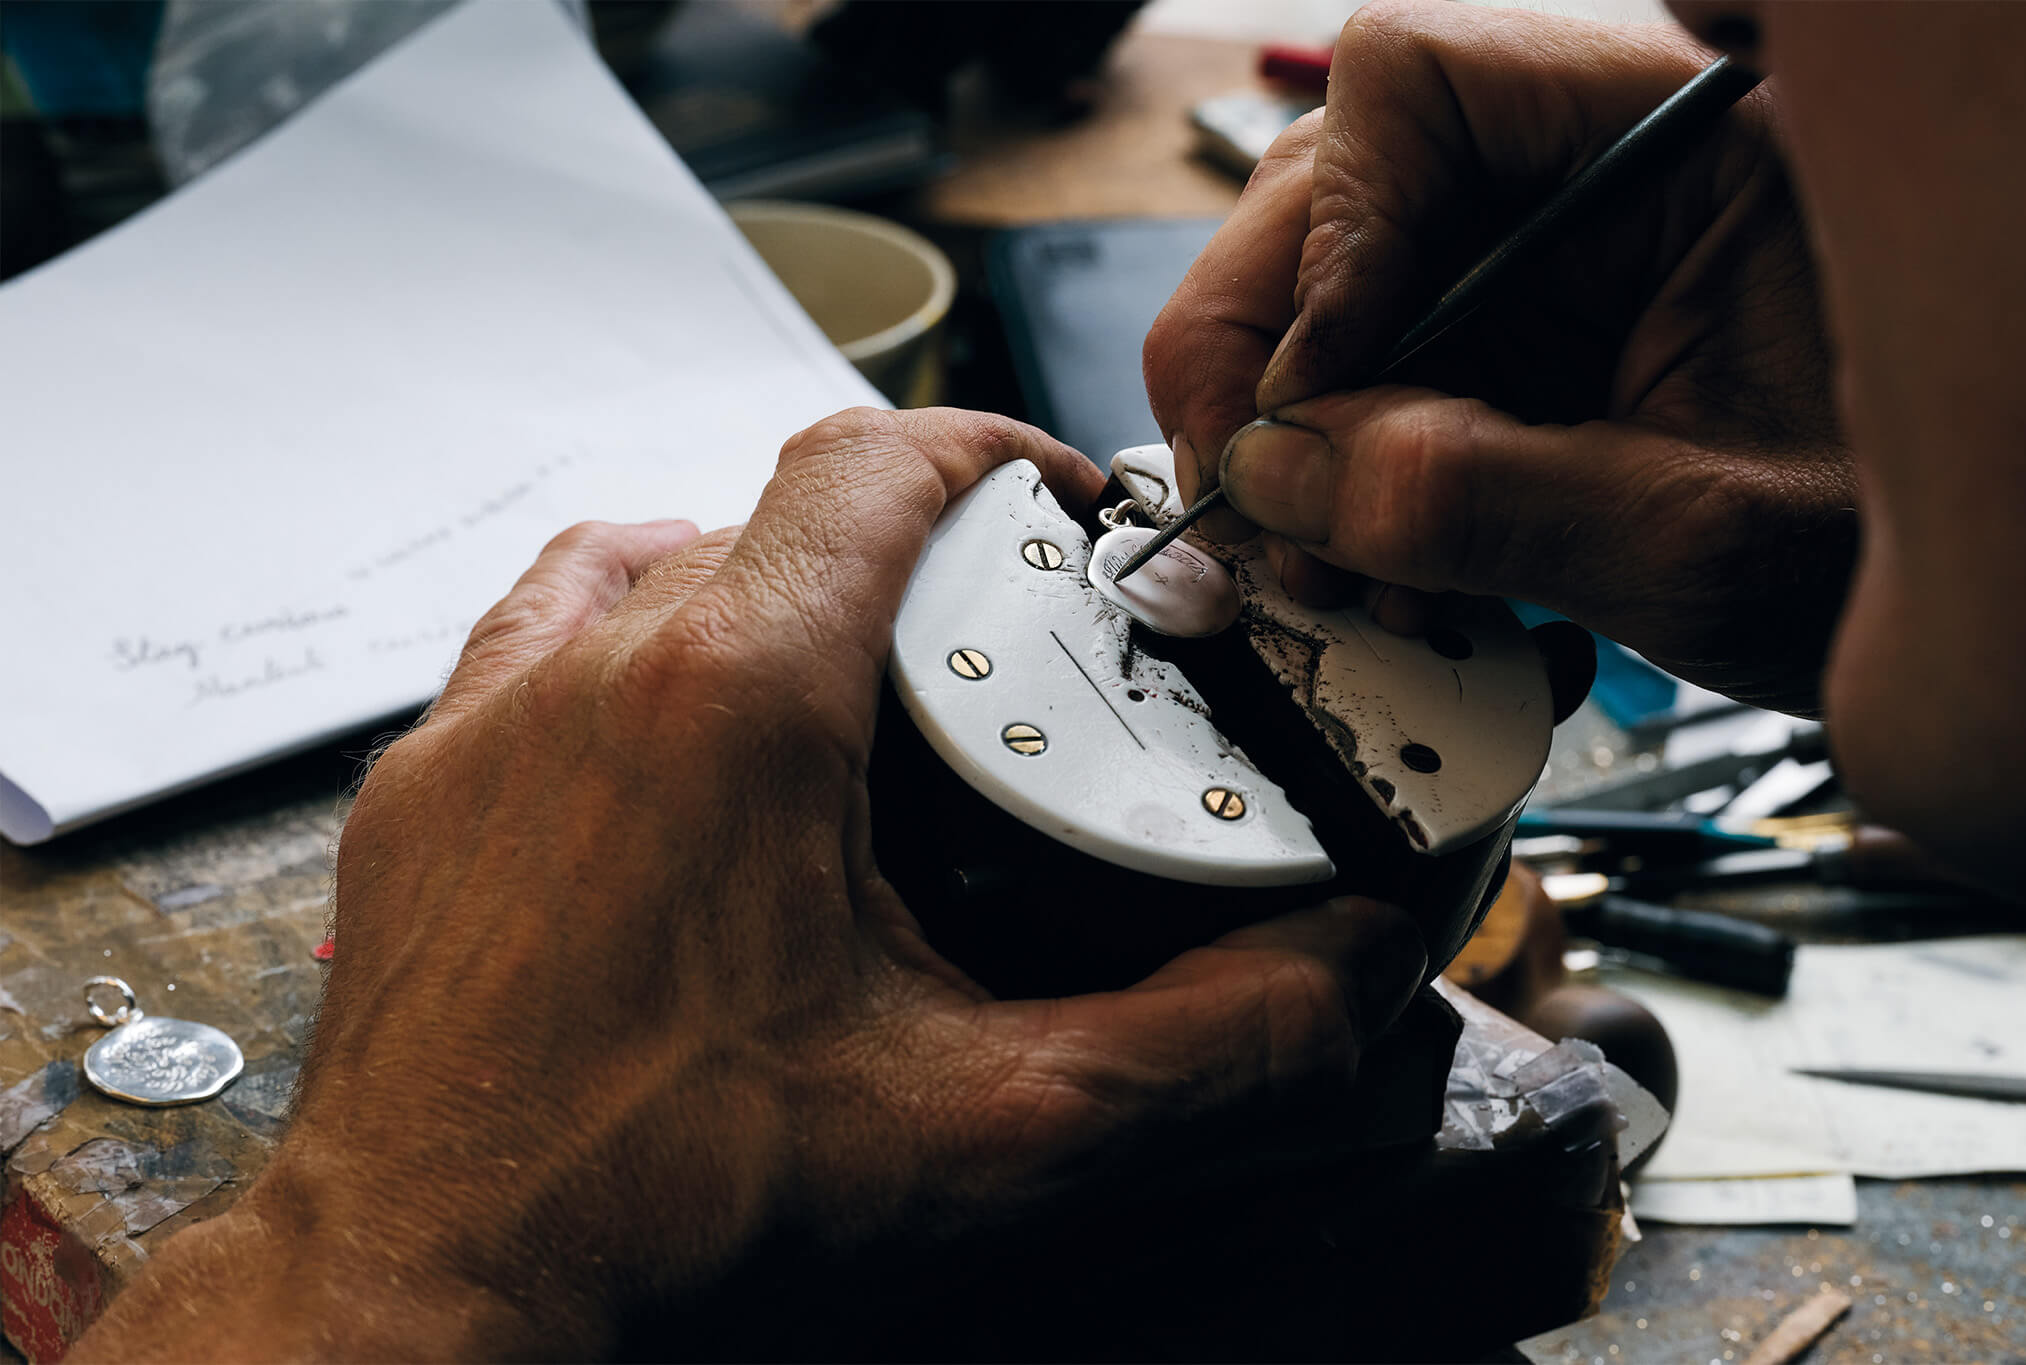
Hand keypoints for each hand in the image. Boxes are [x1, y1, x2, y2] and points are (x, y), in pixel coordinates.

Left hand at [74, 409, 1426, 1360]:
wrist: (438, 1276)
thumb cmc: (662, 1198)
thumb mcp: (982, 1125)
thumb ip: (1193, 1042)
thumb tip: (1325, 980)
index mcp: (737, 702)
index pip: (871, 465)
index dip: (983, 448)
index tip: (1046, 493)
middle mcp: (597, 673)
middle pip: (777, 510)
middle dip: (903, 545)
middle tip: (979, 637)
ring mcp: (492, 718)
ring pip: (651, 551)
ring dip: (761, 575)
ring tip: (842, 664)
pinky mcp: (427, 783)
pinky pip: (535, 630)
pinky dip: (627, 631)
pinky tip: (669, 710)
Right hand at [1145, 2, 1855, 715]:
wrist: (1976, 614)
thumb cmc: (1905, 541)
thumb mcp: (1699, 537)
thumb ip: (1481, 500)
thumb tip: (1277, 477)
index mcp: (1679, 135)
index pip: (1419, 78)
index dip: (1328, 231)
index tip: (1316, 384)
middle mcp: (1591, 176)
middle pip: (1334, 193)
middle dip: (1274, 365)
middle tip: (1259, 498)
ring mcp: (1549, 265)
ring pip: (1338, 303)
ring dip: (1306, 448)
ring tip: (1340, 569)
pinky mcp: (1527, 349)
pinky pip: (1382, 387)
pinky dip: (1354, 488)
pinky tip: (1391, 568)